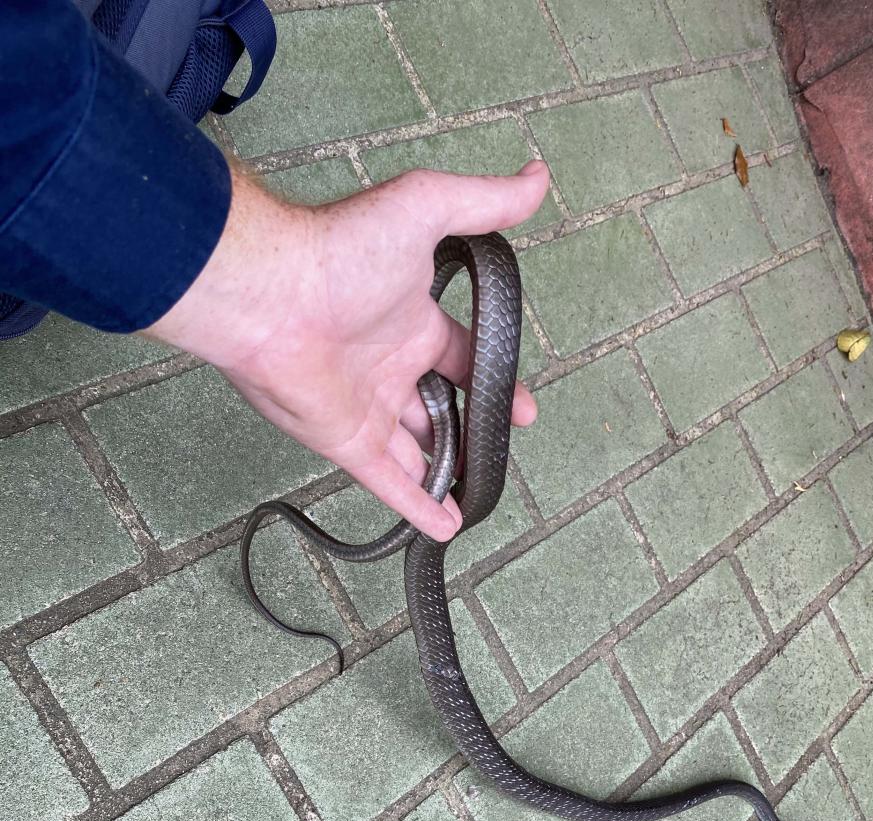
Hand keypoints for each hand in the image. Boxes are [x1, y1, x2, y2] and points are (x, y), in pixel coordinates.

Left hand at [144, 158, 550, 539]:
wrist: (269, 295)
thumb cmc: (341, 249)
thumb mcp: (427, 208)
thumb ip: (485, 201)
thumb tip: (539, 179)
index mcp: (412, 319)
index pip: (462, 355)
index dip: (493, 379)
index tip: (522, 408)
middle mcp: (390, 365)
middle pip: (439, 407)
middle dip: (468, 429)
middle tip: (499, 450)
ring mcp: (369, 407)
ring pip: (417, 450)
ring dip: (445, 472)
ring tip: (475, 494)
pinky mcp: (348, 441)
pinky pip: (390, 482)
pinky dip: (418, 506)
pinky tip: (445, 526)